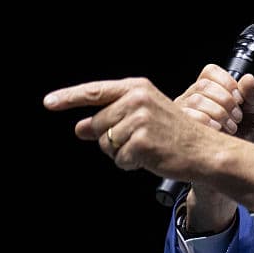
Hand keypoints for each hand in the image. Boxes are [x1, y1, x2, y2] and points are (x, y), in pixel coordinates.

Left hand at [42, 76, 211, 176]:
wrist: (204, 151)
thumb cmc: (175, 135)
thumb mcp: (144, 118)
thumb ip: (111, 118)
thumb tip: (80, 128)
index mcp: (137, 88)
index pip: (96, 91)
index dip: (69, 97)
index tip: (48, 103)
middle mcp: (137, 99)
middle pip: (98, 124)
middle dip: (109, 139)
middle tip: (137, 142)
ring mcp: (139, 120)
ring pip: (107, 144)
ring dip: (121, 153)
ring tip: (147, 149)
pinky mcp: (141, 142)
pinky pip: (119, 159)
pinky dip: (131, 164)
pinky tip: (150, 158)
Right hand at [173, 65, 253, 231]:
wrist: (227, 174)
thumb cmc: (235, 145)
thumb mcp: (251, 118)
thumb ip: (253, 98)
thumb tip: (249, 79)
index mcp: (205, 93)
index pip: (209, 72)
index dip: (228, 83)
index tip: (239, 100)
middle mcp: (189, 101)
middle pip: (203, 86)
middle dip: (226, 101)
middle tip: (236, 119)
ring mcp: (179, 116)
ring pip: (196, 101)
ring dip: (219, 113)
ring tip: (229, 128)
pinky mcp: (176, 133)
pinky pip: (189, 118)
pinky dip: (209, 124)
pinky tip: (218, 133)